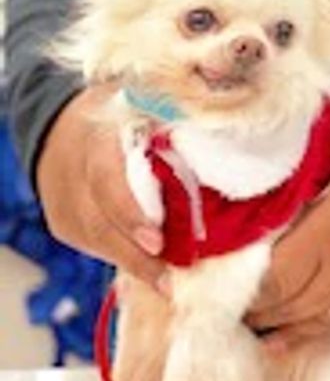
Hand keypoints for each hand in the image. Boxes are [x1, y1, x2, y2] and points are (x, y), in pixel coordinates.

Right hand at [36, 87, 164, 289]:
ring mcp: (62, 203)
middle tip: (168, 281)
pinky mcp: (63, 224)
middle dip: (134, 256)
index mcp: (95, 137)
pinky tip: (147, 268)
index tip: (158, 242)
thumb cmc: (116, 110)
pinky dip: (121, 255)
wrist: (58, 126)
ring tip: (166, 282)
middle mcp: (72, 174)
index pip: (106, 181)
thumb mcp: (141, 98)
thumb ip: (174, 112)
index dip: (130, 215)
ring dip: (131, 263)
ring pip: (94, 240)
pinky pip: (91, 244)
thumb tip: (220, 126)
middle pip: (98, 223)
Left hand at [247, 92, 329, 340]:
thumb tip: (311, 111)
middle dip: (263, 306)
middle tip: (246, 297)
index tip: (233, 273)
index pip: (271, 275)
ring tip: (278, 305)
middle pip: (288, 307)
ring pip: (318, 317)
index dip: (247, 281)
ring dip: (295, 313)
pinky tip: (327, 301)